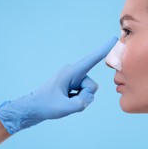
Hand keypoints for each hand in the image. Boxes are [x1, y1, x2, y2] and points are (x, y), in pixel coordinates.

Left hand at [0, 37, 116, 133]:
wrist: (32, 108)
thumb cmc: (45, 106)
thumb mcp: (63, 108)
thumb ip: (80, 104)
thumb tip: (89, 98)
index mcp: (70, 72)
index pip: (91, 59)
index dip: (104, 50)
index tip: (114, 39)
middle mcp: (74, 72)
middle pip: (92, 85)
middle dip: (85, 96)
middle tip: (68, 102)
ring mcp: (74, 79)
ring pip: (89, 91)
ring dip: (81, 99)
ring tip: (65, 102)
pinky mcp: (73, 84)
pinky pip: (84, 93)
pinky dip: (78, 100)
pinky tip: (66, 101)